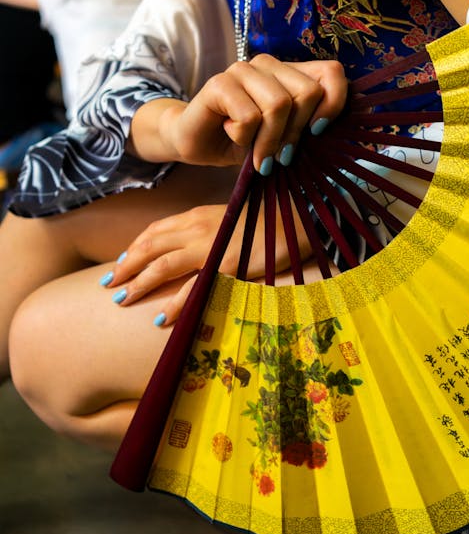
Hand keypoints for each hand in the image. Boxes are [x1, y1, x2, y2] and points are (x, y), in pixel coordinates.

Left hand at [99, 201, 312, 323]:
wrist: (296, 218)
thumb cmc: (265, 220)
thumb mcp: (229, 218)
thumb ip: (207, 229)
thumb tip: (191, 246)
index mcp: (197, 215)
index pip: (156, 230)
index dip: (135, 247)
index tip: (121, 262)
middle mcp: (197, 227)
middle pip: (150, 246)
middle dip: (126, 265)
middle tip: (108, 283)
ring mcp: (210, 246)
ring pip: (162, 265)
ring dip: (139, 283)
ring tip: (122, 299)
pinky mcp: (225, 265)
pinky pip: (192, 288)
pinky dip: (174, 304)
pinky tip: (161, 318)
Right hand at [165, 54, 346, 172]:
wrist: (197, 143)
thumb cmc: (244, 141)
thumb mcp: (283, 137)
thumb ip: (307, 127)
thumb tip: (330, 133)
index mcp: (289, 72)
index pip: (332, 72)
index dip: (334, 103)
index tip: (318, 133)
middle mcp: (268, 64)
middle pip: (307, 93)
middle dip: (296, 134)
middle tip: (280, 157)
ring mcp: (242, 70)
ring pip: (279, 104)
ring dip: (269, 141)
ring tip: (258, 156)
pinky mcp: (219, 83)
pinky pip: (249, 116)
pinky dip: (243, 138)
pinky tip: (231, 135)